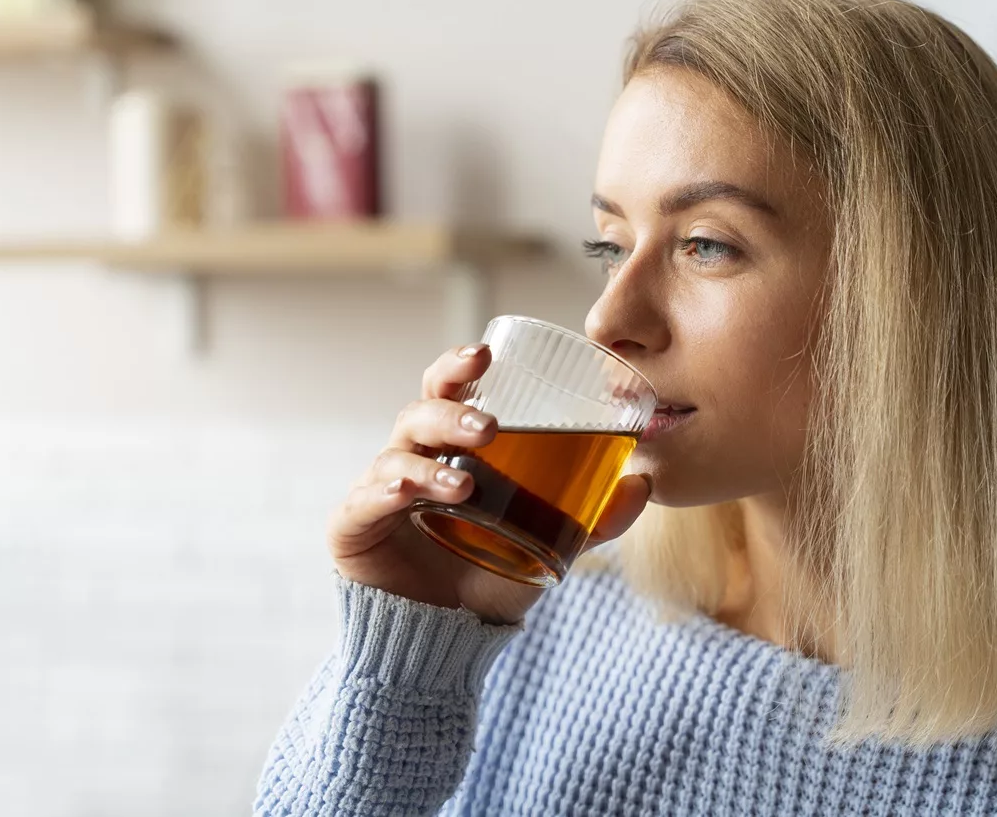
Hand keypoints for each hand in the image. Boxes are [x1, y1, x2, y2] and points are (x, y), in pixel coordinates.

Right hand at [327, 343, 651, 624]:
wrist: (443, 642)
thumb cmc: (487, 580)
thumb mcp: (547, 547)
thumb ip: (592, 519)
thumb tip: (643, 483)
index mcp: (450, 449)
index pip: (448, 392)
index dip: (459, 367)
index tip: (485, 353)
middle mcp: (412, 459)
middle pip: (420, 411)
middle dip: (450, 408)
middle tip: (487, 425)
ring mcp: (378, 491)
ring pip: (397, 452)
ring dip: (432, 460)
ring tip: (467, 484)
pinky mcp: (353, 526)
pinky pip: (366, 498)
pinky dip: (391, 490)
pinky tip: (413, 495)